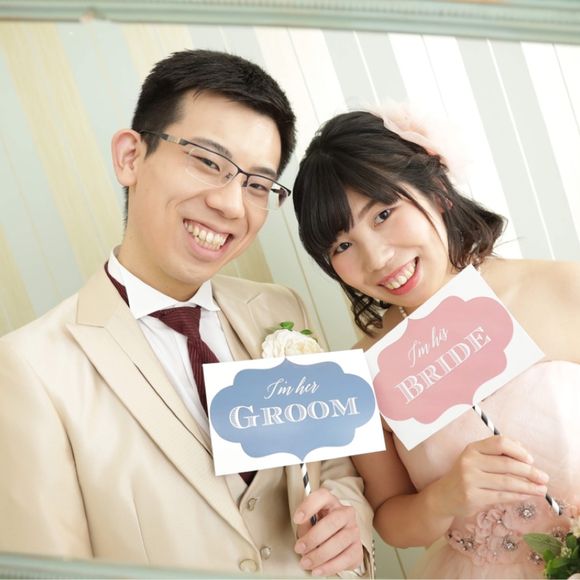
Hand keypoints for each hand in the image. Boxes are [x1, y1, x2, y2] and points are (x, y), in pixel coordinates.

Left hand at [293, 487, 362, 576]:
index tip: (297, 519)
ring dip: (319, 555)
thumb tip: (303, 532)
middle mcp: (346, 513)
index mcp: (331, 501)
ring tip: (306, 562)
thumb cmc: (319, 526)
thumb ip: (305, 523)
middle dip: (313, 537)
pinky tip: (318, 569)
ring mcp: (354, 531)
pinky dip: (329, 566)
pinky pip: (345, 559)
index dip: (309, 506)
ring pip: (339, 542)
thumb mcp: (309, 521)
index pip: (322, 497)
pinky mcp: (357, 549)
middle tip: (300, 548)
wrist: (336, 539)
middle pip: (332, 522)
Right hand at [432, 435, 549, 518]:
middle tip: (544, 478)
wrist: (444, 495)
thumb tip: (523, 449)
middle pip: (507, 464)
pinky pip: (501, 496)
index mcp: (473, 448)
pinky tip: (526, 496)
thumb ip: (496, 452)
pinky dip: (518, 497)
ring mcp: (470, 479)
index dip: (518, 450)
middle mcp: (469, 461)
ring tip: (541, 490)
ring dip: (528, 487)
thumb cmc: (466, 475)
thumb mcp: (476, 458)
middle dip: (530, 472)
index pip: (500, 443)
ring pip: (507, 482)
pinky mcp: (473, 497)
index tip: (531, 460)